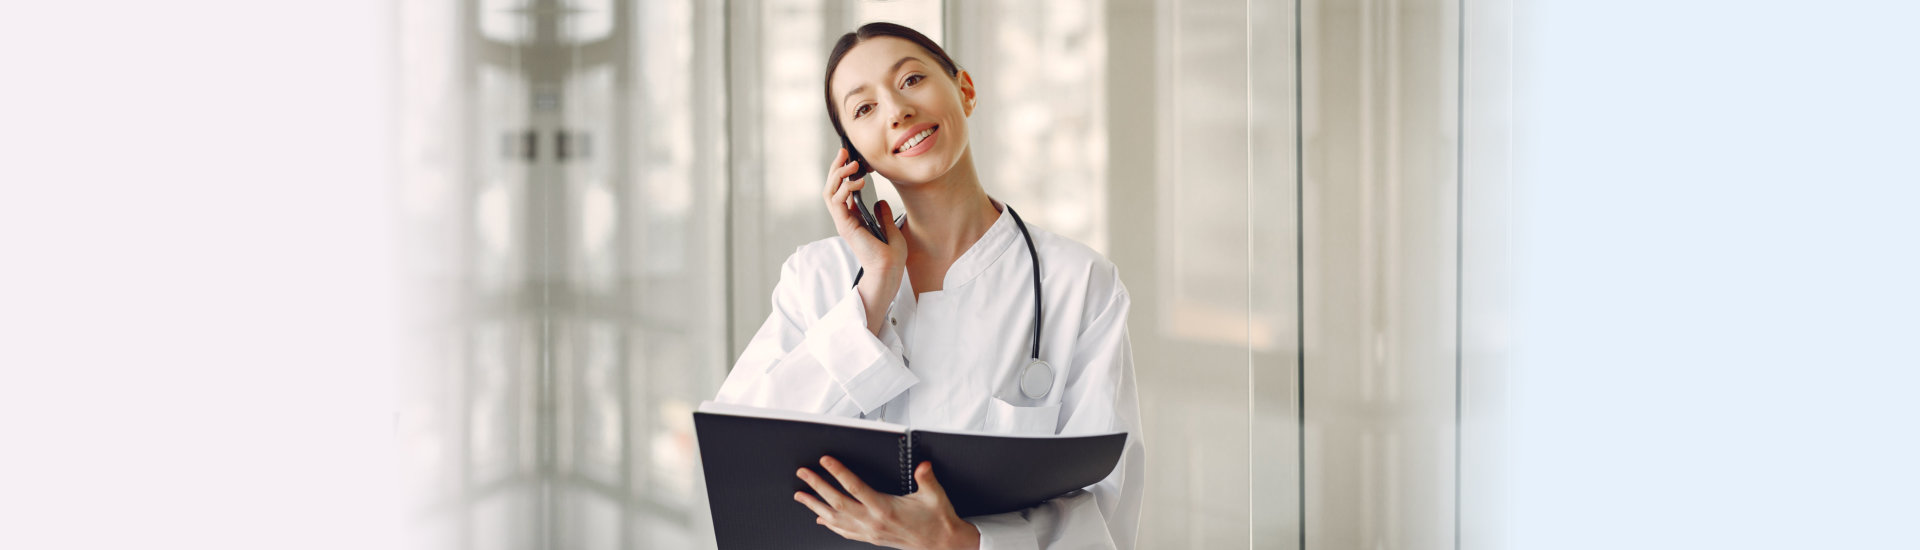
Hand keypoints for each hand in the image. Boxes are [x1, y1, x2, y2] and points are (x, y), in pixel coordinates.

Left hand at [795, 456, 979, 549]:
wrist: (943, 544)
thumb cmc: (938, 519)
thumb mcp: (935, 495)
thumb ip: (926, 478)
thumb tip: (923, 465)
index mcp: (885, 508)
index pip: (855, 487)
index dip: (838, 472)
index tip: (825, 460)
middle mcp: (873, 521)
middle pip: (837, 502)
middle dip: (817, 486)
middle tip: (803, 473)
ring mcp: (870, 532)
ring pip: (836, 519)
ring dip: (816, 507)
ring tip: (801, 496)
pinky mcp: (872, 538)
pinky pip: (844, 532)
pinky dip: (830, 524)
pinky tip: (820, 519)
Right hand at [823, 148, 908, 335]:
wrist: (890, 269)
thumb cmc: (890, 254)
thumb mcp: (890, 227)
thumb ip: (882, 215)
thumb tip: (879, 201)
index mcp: (853, 218)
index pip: (841, 190)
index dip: (843, 173)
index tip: (852, 157)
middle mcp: (845, 218)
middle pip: (832, 187)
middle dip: (836, 168)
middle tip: (845, 152)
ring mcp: (843, 221)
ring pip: (830, 191)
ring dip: (838, 175)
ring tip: (852, 165)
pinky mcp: (845, 225)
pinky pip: (836, 201)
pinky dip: (844, 188)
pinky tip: (856, 181)